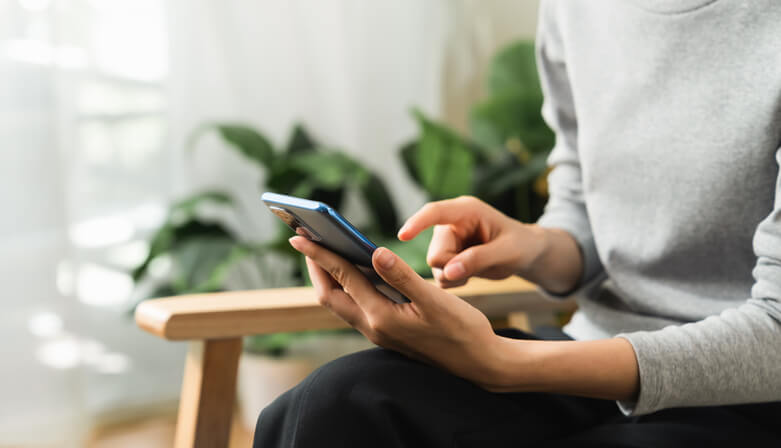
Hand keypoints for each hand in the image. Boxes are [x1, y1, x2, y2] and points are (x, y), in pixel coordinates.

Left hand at [289, 235, 512, 389]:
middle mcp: (374, 327)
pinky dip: (350, 286)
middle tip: (308, 239)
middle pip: (329, 295)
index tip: (298, 236)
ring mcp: (379, 332)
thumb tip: (374, 251)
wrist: (479, 363)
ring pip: (342, 302)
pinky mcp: (388, 332)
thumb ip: (402, 276)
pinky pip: (357, 306)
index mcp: (381, 317)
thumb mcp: (434, 300)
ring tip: (326, 250)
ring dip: (330, 277)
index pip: (341, 278)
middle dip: (316, 267)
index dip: (319, 255)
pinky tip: (359, 270)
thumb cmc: (462, 330)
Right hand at [398, 196, 547, 287]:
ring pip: (434, 266)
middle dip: (453, 268)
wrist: (525, 253)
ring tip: (476, 270)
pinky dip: (454, 280)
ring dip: (454, 276)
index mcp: (466, 210)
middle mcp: (451, 223)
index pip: (435, 212)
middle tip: (477, 269)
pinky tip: (470, 273)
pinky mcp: (445, 255)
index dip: (417, 223)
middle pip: (435, 253)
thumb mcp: (507, 252)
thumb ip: (478, 260)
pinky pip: (438, 274)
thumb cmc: (520, 245)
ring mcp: (446, 239)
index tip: (403, 235)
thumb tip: (448, 272)